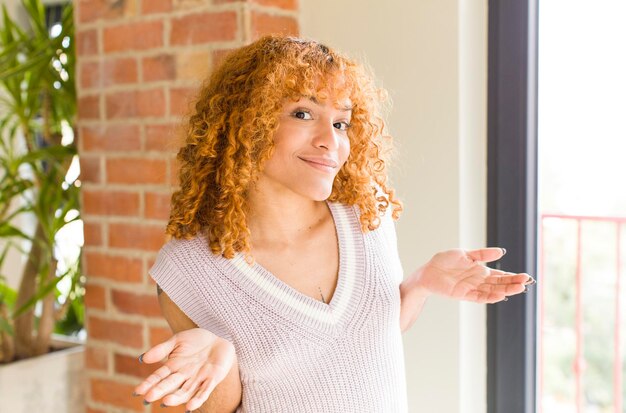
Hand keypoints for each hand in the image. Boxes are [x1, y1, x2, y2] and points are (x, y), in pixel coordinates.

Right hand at [133, 328, 236, 410]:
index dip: (149, 383)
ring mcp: (198, 379)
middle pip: (170, 385)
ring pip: (185, 392)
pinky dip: (197, 399)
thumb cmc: (197, 340)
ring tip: (166, 401)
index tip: (138, 391)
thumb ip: (162, 349)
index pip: (159, 376)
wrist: (219, 338)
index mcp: (174, 367)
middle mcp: (184, 376)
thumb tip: (142, 358)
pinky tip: (190, 407)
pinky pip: (204, 392)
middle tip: (149, 397)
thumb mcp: (178, 340)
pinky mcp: (212, 379)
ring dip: (176, 398)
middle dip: (160, 391)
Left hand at [417, 247, 534, 302]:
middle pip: (500, 283)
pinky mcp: (463, 294)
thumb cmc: (444, 262)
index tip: (526, 276)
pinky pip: (479, 297)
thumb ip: (482, 254)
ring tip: (519, 288)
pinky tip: (501, 295)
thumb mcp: (464, 254)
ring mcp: (472, 288)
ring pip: (493, 291)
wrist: (427, 271)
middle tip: (527, 281)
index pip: (501, 274)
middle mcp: (478, 281)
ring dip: (506, 290)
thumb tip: (501, 252)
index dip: (513, 276)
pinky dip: (490, 297)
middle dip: (513, 283)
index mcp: (480, 271)